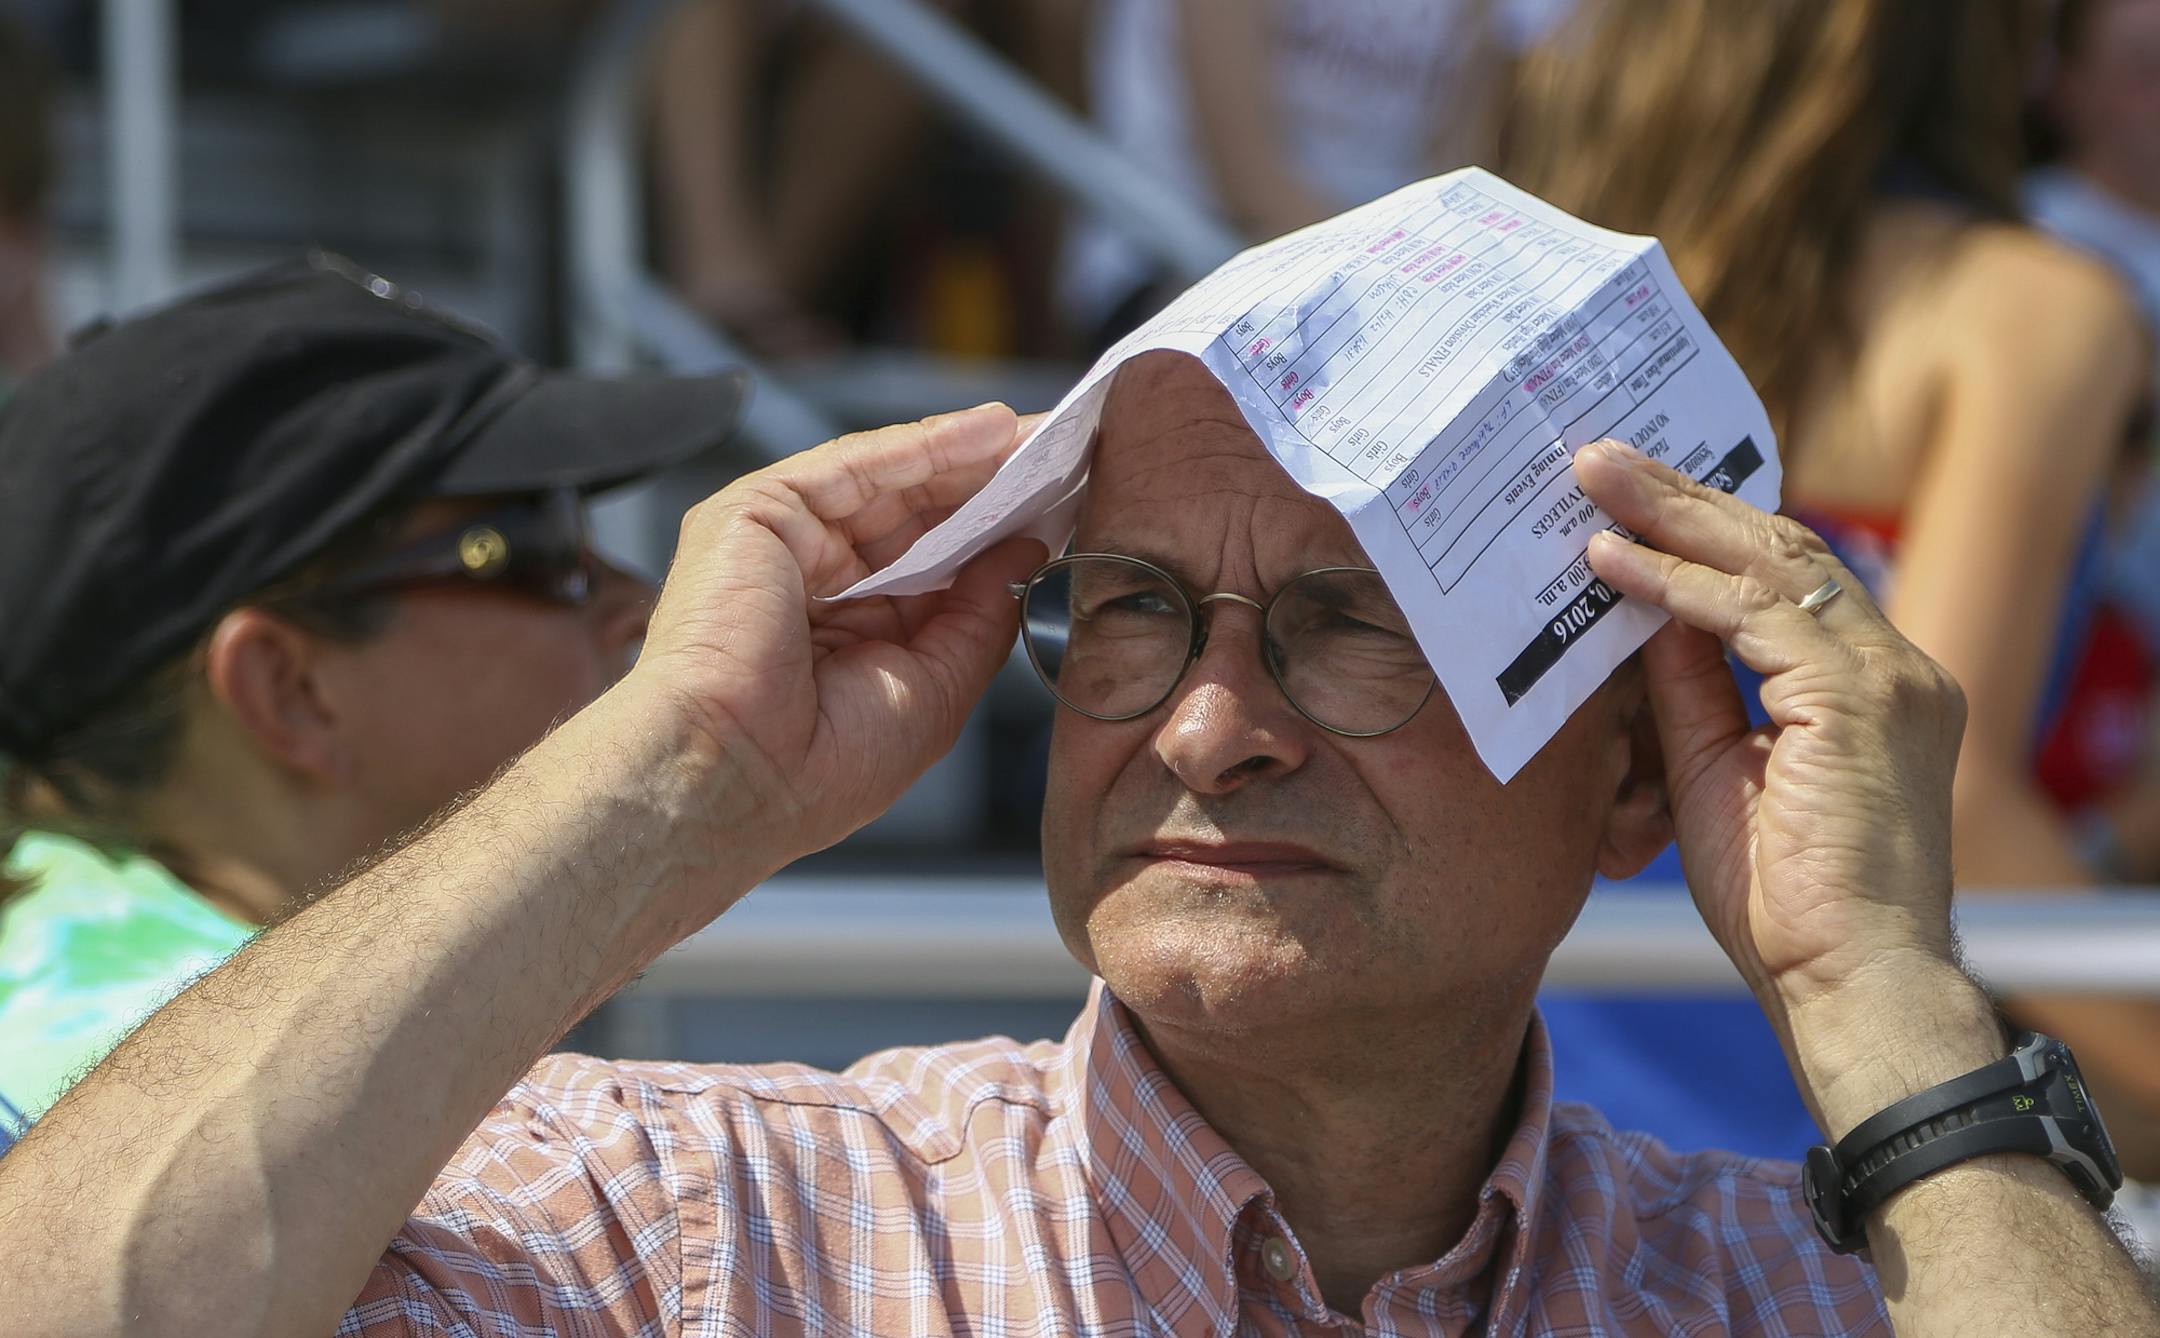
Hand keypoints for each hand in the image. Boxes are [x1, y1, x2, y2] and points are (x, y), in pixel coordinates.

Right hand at [628, 404, 1045, 880]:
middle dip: (993, 483)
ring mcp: (783, 542)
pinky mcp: (754, 512)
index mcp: (855, 630)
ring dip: (969, 456)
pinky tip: (988, 434)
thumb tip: (1025, 547)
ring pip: (889, 480)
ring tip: (1042, 436)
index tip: (1068, 505)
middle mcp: (817, 580)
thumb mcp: (938, 686)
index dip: (1001, 532)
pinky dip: (922, 447)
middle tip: (1069, 452)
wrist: (736, 778)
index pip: (938, 561)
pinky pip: (851, 466)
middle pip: (918, 512)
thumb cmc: (823, 765)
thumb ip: (980, 611)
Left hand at [1575, 440, 1968, 1020]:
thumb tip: (1641, 616)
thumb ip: (1689, 688)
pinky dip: (1678, 585)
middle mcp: (1894, 666)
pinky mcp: (1861, 699)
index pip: (1783, 578)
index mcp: (1869, 684)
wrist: (1848, 983)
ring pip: (1769, 562)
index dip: (1703, 531)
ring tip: (1594, 479)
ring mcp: (1888, 677)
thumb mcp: (1712, 771)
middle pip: (1779, 548)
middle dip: (1681, 498)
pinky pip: (1754, 616)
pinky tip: (1614, 562)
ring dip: (1671, 517)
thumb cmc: (1783, 903)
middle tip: (1597, 457)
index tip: (1626, 498)